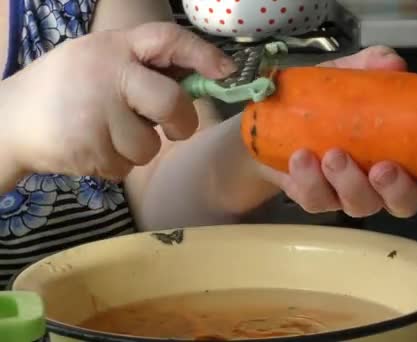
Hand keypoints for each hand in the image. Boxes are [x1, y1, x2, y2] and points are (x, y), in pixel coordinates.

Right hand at [0, 22, 234, 185]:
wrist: (9, 120)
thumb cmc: (65, 87)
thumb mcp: (98, 59)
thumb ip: (141, 66)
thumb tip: (198, 80)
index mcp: (114, 47)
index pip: (167, 39)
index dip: (202, 55)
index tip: (226, 72)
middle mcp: (108, 76)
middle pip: (172, 103)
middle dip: (181, 123)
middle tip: (173, 129)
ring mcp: (96, 115)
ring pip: (149, 147)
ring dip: (137, 148)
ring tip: (107, 134)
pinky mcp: (89, 150)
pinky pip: (125, 168)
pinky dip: (115, 163)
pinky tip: (91, 147)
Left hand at [260, 46, 416, 217]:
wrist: (276, 120)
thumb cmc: (324, 102)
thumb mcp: (348, 77)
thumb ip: (371, 67)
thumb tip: (392, 63)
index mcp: (400, 152)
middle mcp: (379, 181)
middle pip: (403, 203)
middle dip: (396, 190)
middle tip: (382, 168)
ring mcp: (347, 194)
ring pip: (360, 205)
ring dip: (349, 182)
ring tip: (332, 155)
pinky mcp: (315, 198)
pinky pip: (317, 200)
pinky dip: (310, 181)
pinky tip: (301, 158)